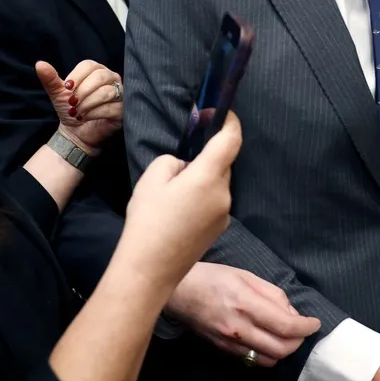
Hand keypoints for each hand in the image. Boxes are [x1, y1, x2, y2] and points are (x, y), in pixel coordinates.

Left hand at [37, 60, 122, 151]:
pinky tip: (85, 118)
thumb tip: (40, 64)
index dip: (77, 76)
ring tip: (77, 112)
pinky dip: (94, 113)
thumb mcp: (58, 93)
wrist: (76, 132)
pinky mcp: (122, 110)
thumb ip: (50, 79)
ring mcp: (119, 94)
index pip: (89, 65)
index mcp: (97, 70)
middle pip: (100, 76)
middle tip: (71, 103)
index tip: (66, 88)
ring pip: (106, 92)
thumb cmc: (70, 108)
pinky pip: (111, 108)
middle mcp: (111, 79)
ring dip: (87, 103)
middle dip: (82, 91)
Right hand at [120, 112, 240, 292]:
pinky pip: (214, 202)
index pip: (231, 139)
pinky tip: (178, 212)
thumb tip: (186, 166)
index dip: (229, 121)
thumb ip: (175, 160)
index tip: (218, 112)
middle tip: (177, 166)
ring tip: (172, 195)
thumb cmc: (148, 219)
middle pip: (222, 163)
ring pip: (217, 184)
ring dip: (202, 180)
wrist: (149, 269)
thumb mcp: (152, 176)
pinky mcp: (220, 229)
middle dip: (205, 157)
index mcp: (209, 176)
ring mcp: (224, 213)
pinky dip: (202, 198)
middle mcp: (224, 193)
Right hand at [165, 262, 320, 366]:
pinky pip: (252, 360)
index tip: (313, 322)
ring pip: (268, 360)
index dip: (306, 327)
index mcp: (245, 303)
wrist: (178, 292)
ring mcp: (229, 342)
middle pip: (281, 349)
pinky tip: (267, 339)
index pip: (285, 326)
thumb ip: (272, 294)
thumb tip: (292, 313)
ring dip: (283, 351)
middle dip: (298, 341)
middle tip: (301, 329)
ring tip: (285, 335)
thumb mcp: (245, 275)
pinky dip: (266, 354)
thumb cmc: (211, 277)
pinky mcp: (223, 350)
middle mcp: (238, 327)